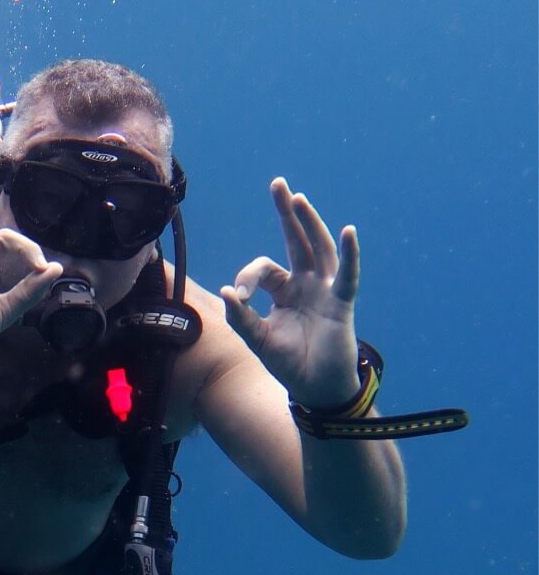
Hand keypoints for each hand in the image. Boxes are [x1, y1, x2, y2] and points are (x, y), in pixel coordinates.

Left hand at [220, 178, 360, 406]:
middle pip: (296, 241)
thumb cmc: (289, 364)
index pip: (264, 269)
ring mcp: (326, 291)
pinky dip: (350, 254)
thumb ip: (240, 318)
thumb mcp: (257, 340)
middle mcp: (307, 284)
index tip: (238, 298)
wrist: (315, 390)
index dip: (248, 277)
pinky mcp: (341, 304)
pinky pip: (348, 275)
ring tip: (298, 199)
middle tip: (277, 184)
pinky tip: (348, 232)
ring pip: (319, 249)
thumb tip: (225, 291)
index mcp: (285, 290)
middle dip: (287, 213)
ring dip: (310, 224)